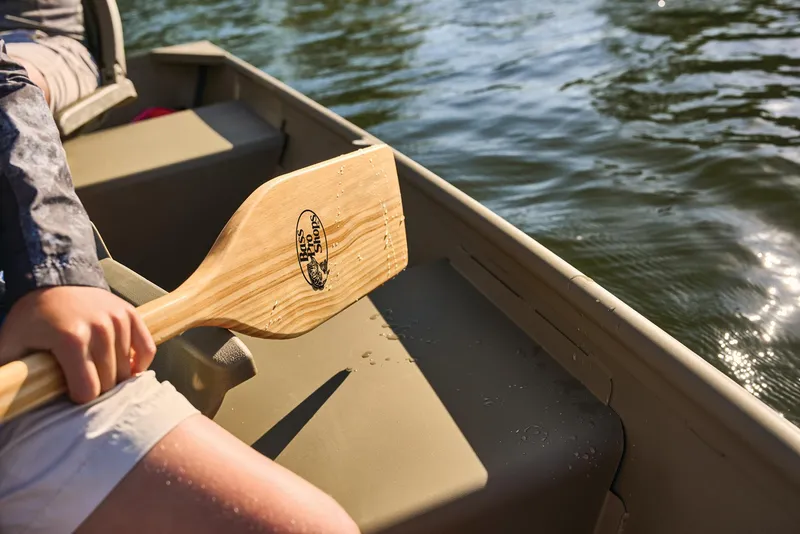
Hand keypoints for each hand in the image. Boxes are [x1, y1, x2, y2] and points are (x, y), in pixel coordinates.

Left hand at [0, 286, 155, 403]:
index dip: (77, 398)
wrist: (55, 278)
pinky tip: (125, 366)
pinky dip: (139, 363)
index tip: (68, 392)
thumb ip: (7, 373)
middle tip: (82, 382)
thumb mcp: (9, 344)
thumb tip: (5, 400)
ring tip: (98, 372)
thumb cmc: (32, 318)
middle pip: (109, 381)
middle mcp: (100, 329)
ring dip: (114, 376)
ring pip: (127, 369)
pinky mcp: (131, 315)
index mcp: (71, 339)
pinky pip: (146, 349)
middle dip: (97, 389)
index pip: (88, 390)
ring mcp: (118, 321)